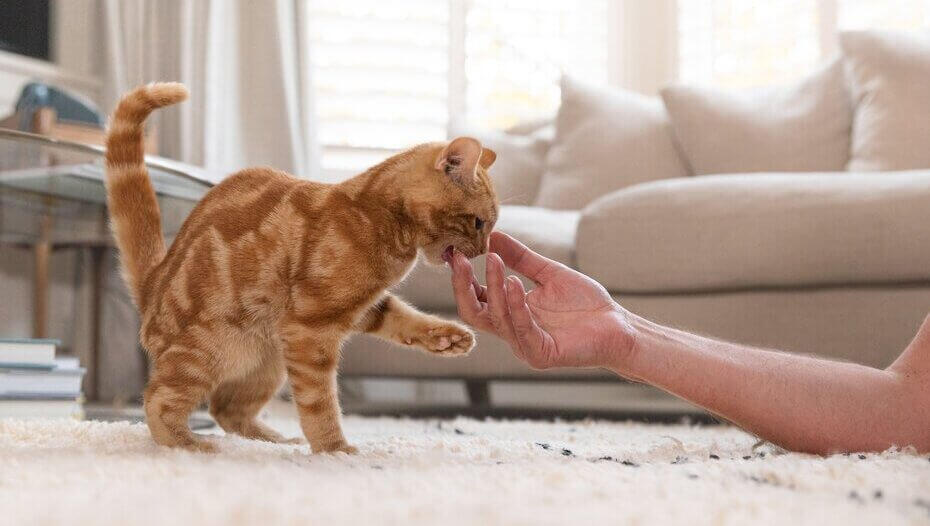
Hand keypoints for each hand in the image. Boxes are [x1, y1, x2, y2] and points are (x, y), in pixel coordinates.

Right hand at [450, 231, 636, 369]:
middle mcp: (512, 331)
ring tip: (494, 261)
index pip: (475, 299)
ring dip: (492, 288)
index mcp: (510, 314)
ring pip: (496, 319)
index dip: (462, 277)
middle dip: (463, 286)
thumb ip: (520, 258)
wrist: (617, 325)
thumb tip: (492, 236)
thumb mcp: (548, 273)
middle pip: (473, 313)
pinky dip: (516, 306)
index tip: (456, 252)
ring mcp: (524, 345)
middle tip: (460, 259)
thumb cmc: (585, 304)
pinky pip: (521, 329)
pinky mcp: (541, 354)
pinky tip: (514, 283)